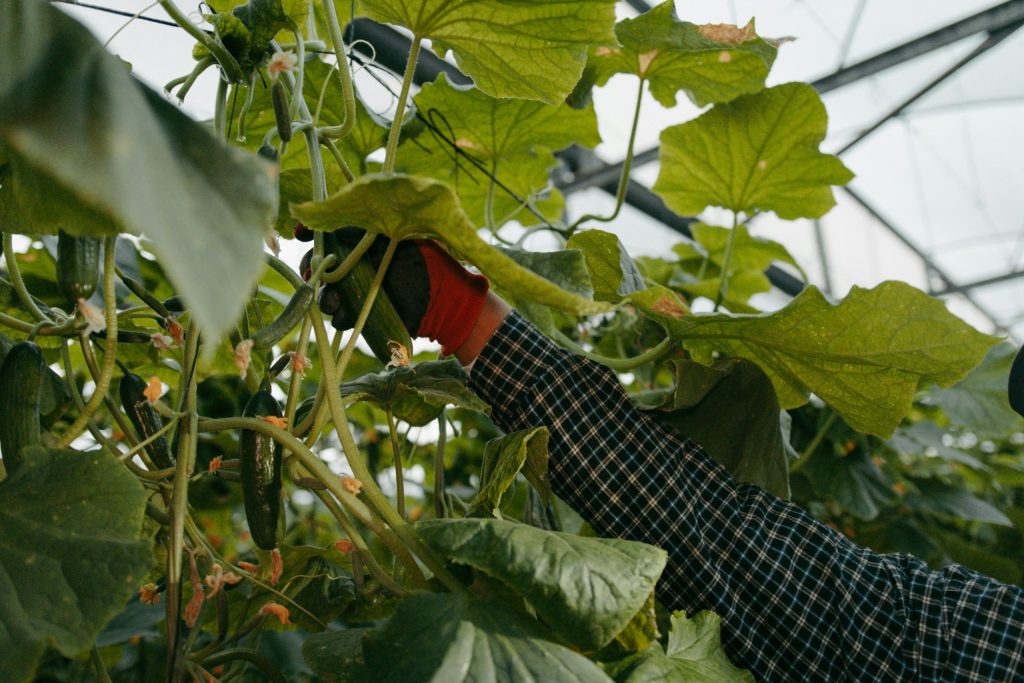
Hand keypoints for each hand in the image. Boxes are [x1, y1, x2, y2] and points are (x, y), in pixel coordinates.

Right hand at [303, 228, 489, 355]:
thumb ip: (370, 233)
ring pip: (327, 291)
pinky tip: (345, 316)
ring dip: (324, 296)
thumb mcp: (400, 239)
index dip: (311, 232)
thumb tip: (339, 230)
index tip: (299, 232)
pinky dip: (340, 316)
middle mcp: (355, 263)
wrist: (444, 301)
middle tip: (314, 274)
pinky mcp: (362, 312)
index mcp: (361, 240)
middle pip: (319, 263)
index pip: (328, 232)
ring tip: (333, 302)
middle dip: (311, 268)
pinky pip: (342, 315)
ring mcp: (356, 289)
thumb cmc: (427, 263)